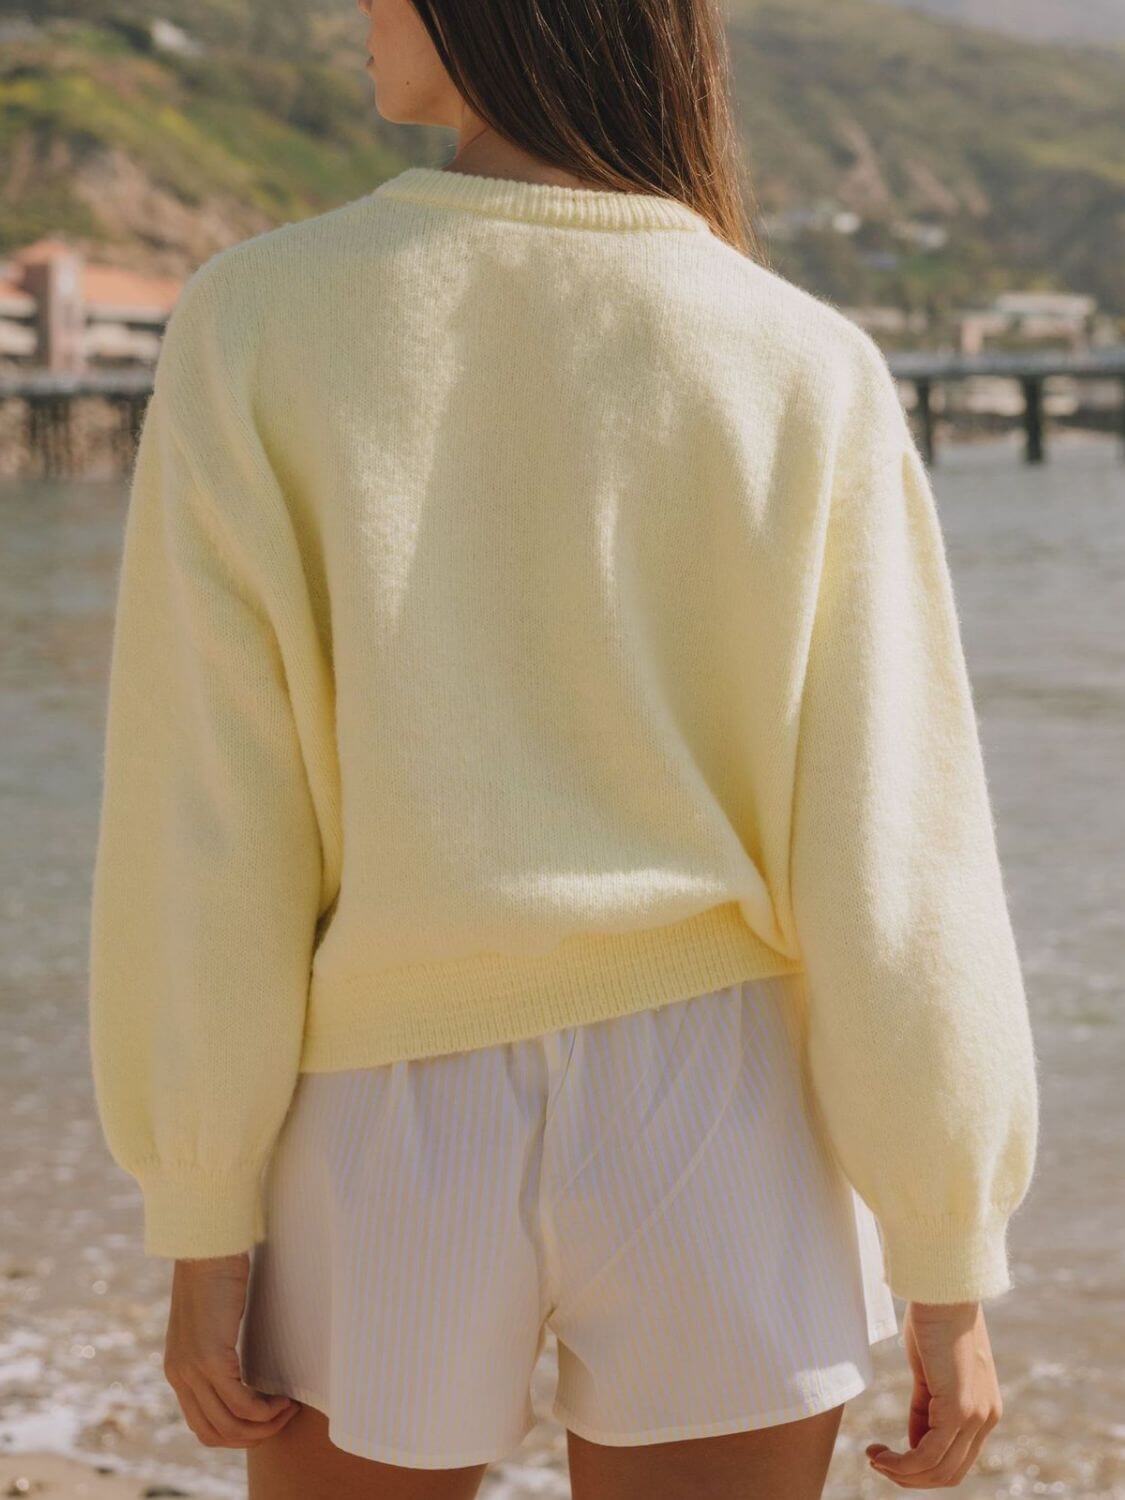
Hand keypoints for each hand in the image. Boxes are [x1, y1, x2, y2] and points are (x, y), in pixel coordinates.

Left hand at [163, 1252, 299, 1448]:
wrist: (207, 1246)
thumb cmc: (217, 1273)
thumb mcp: (214, 1319)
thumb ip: (220, 1346)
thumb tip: (245, 1363)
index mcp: (178, 1370)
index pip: (202, 1426)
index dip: (237, 1433)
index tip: (265, 1419)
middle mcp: (180, 1376)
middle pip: (214, 1434)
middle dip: (252, 1436)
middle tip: (282, 1419)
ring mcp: (192, 1370)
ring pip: (229, 1424)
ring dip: (264, 1425)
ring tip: (288, 1408)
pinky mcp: (210, 1358)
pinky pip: (241, 1402)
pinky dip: (266, 1409)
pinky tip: (284, 1397)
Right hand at [866, 1300, 1002, 1487]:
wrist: (943, 1286)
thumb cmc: (934, 1318)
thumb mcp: (930, 1370)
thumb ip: (927, 1405)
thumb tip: (915, 1440)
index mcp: (984, 1409)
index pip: (955, 1458)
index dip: (920, 1465)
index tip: (888, 1455)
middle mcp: (986, 1418)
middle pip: (949, 1473)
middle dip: (911, 1477)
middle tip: (878, 1463)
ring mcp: (976, 1415)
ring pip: (939, 1470)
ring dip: (902, 1473)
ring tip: (875, 1460)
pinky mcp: (959, 1408)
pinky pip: (928, 1454)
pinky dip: (901, 1464)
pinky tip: (880, 1456)